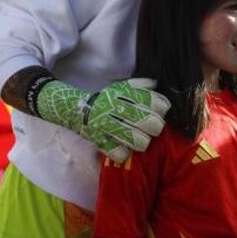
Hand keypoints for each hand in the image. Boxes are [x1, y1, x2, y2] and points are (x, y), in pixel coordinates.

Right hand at [38, 78, 170, 162]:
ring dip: (142, 141)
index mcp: (123, 93)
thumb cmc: (105, 99)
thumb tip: (156, 84)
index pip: (151, 100)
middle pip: (148, 121)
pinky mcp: (98, 140)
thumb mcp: (121, 87)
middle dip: (155, 127)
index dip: (162, 108)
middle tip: (152, 129)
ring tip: (141, 140)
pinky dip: (124, 153)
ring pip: (137, 139)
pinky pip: (118, 153)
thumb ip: (140, 85)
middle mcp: (115, 107)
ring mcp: (106, 125)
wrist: (75, 108)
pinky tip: (124, 149)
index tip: (160, 111)